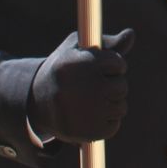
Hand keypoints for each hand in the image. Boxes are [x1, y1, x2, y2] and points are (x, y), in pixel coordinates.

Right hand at [27, 29, 136, 143]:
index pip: (118, 64)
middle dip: (113, 84)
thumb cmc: (63, 69)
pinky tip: (90, 116)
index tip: (101, 68)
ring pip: (120, 107)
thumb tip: (130, 35)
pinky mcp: (86, 133)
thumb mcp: (78, 48)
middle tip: (94, 86)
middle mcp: (82, 88)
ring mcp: (84, 113)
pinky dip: (106, 121)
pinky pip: (114, 125)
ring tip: (90, 101)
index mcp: (78, 64)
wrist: (35, 102)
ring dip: (111, 104)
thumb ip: (107, 43)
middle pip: (121, 86)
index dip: (112, 65)